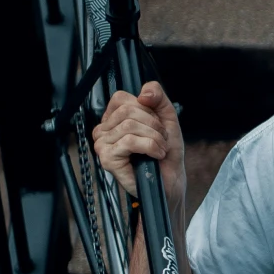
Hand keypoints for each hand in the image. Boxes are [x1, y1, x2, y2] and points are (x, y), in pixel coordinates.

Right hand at [92, 81, 183, 198]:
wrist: (170, 180)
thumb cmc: (165, 152)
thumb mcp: (166, 118)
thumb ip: (158, 97)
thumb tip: (144, 92)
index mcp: (113, 119)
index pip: (121, 98)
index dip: (146, 109)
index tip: (156, 124)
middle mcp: (103, 130)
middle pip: (128, 111)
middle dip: (154, 124)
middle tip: (160, 139)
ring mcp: (102, 144)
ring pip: (130, 125)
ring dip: (154, 137)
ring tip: (159, 149)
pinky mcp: (107, 158)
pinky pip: (129, 141)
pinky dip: (150, 146)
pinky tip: (155, 155)